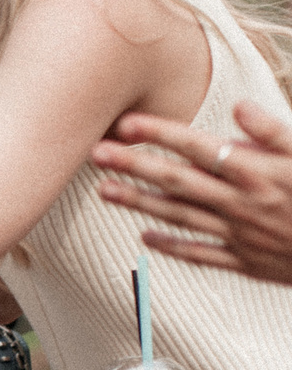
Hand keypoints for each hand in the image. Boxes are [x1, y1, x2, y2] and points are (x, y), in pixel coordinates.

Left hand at [95, 101, 291, 285]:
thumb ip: (274, 132)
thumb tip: (239, 107)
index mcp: (257, 172)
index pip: (198, 146)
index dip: (159, 133)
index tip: (125, 122)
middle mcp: (242, 203)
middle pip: (177, 180)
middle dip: (134, 165)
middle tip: (95, 153)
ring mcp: (241, 235)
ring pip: (180, 217)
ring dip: (139, 203)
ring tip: (104, 190)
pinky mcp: (248, 262)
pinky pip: (202, 255)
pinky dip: (172, 247)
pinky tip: (145, 238)